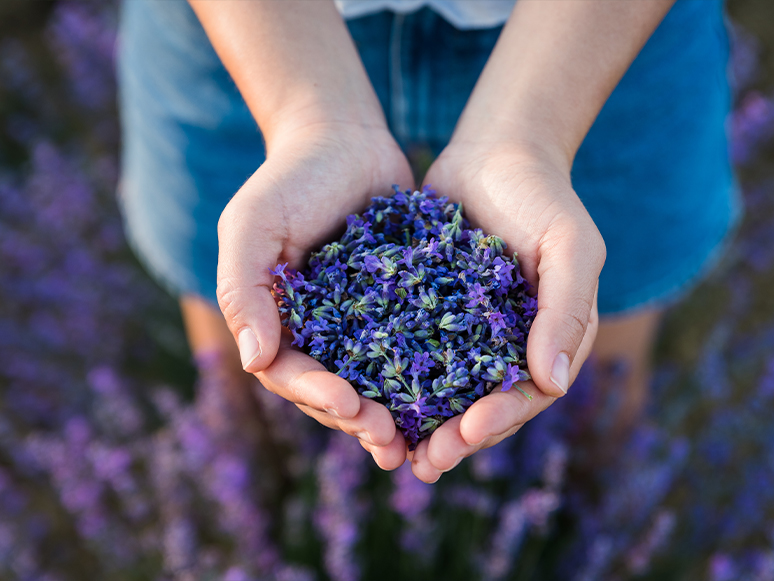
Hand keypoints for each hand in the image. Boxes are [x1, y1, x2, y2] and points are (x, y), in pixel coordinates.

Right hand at [216, 122, 413, 469]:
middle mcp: (318, 332)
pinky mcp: (400, 307)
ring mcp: (360, 324)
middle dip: (359, 419)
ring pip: (376, 382)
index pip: (291, 374)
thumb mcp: (252, 226)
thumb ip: (243, 291)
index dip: (317, 395)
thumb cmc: (288, 179)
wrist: (342, 137)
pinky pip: (412, 348)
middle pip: (334, 390)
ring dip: (394, 415)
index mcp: (277, 322)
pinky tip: (453, 396)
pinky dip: (427, 377)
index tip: (348, 403)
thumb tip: (254, 362)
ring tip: (419, 443)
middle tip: (390, 443)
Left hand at [409, 138, 603, 481]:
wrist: (495, 152)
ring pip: (441, 389)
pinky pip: (408, 350)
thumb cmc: (542, 196)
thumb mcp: (570, 246)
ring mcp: (463, 331)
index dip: (500, 418)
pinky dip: (389, 377)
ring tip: (389, 448)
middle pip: (480, 404)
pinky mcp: (426, 312)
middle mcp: (505, 344)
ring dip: (419, 423)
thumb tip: (552, 383)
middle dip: (454, 436)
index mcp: (546, 339)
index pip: (526, 394)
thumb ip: (565, 310)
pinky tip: (362, 395)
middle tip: (423, 463)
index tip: (469, 432)